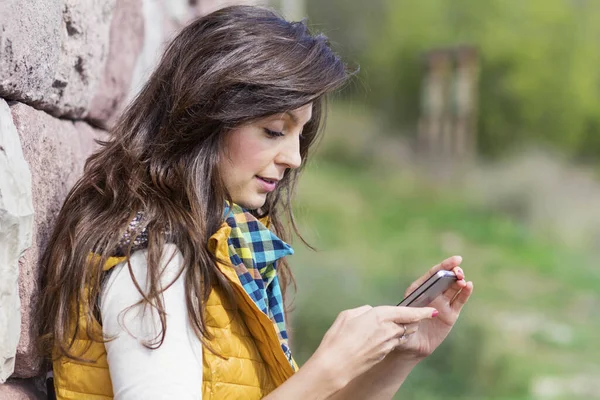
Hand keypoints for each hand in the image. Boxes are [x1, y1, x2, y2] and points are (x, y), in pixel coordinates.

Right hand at [310, 304, 437, 388]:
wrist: (336, 365)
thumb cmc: (338, 338)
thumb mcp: (347, 315)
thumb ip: (363, 310)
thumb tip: (371, 312)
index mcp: (379, 316)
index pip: (407, 312)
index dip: (422, 311)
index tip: (432, 310)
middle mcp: (387, 330)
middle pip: (408, 324)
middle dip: (411, 320)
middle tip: (410, 316)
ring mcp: (387, 345)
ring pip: (402, 335)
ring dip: (402, 330)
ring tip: (392, 327)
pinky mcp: (383, 355)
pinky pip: (393, 344)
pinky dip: (392, 339)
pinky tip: (380, 339)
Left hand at [393, 255, 473, 359]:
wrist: (410, 347)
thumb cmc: (402, 332)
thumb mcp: (402, 320)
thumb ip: (408, 315)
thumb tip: (414, 312)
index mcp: (418, 290)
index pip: (433, 274)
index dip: (444, 265)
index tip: (457, 259)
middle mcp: (432, 294)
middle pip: (445, 278)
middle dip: (453, 272)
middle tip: (458, 272)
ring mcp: (442, 304)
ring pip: (454, 288)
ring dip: (459, 282)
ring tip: (462, 280)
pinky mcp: (451, 315)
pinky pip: (459, 301)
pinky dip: (465, 293)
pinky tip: (469, 286)